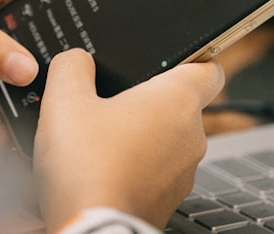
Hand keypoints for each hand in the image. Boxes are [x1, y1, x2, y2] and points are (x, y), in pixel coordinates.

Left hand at [0, 0, 96, 121]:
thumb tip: (27, 69)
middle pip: (73, 4)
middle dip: (93, 24)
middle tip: (120, 47)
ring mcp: (9, 34)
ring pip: (55, 46)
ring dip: (65, 65)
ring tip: (87, 83)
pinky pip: (31, 81)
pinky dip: (39, 95)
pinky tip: (53, 108)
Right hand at [34, 49, 223, 230]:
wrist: (90, 229)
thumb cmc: (86, 166)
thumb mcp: (64, 101)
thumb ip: (72, 67)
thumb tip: (77, 61)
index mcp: (177, 101)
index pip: (208, 67)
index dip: (190, 57)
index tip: (169, 59)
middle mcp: (191, 136)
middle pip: (178, 106)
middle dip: (144, 102)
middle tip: (108, 102)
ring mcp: (183, 173)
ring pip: (165, 142)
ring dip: (138, 137)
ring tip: (96, 140)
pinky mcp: (167, 200)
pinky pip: (155, 173)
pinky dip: (133, 168)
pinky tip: (99, 169)